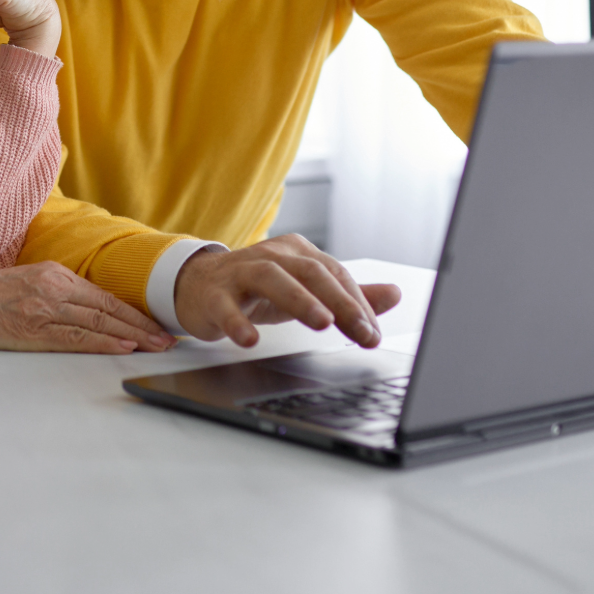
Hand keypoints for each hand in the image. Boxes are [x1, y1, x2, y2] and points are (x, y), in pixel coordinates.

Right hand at [0, 263, 174, 353]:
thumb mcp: (28, 281)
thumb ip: (58, 291)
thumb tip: (90, 308)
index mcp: (55, 274)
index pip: (105, 295)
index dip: (135, 311)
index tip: (157, 323)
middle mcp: (55, 288)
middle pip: (109, 308)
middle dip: (143, 325)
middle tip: (169, 338)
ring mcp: (45, 308)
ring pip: (99, 322)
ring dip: (133, 336)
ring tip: (157, 346)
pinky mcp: (33, 330)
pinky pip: (76, 338)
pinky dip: (103, 343)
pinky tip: (123, 348)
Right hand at [174, 234, 400, 348]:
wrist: (198, 285)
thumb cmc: (256, 289)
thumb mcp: (305, 290)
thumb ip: (347, 294)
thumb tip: (394, 294)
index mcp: (297, 253)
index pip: (335, 274)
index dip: (357, 303)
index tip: (373, 334)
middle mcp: (272, 256)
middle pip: (310, 273)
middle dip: (340, 303)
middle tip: (361, 331)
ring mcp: (240, 272)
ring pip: (272, 278)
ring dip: (299, 300)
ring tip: (321, 322)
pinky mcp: (214, 293)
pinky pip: (226, 305)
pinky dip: (238, 321)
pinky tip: (249, 339)